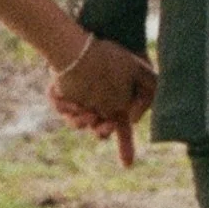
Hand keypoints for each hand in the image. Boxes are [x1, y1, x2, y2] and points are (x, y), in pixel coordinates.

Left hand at [51, 36, 156, 168]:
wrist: (87, 42)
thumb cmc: (114, 57)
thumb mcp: (140, 72)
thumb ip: (148, 95)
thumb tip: (131, 120)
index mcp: (116, 106)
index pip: (122, 131)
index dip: (126, 148)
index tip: (127, 165)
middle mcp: (98, 108)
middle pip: (99, 130)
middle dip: (101, 130)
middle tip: (102, 124)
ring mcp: (79, 103)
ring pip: (79, 123)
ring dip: (82, 120)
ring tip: (86, 111)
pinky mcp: (61, 96)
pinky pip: (61, 109)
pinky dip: (65, 108)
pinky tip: (71, 102)